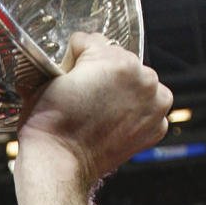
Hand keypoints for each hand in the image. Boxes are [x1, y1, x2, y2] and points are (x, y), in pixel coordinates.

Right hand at [16, 33, 171, 190]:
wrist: (57, 162)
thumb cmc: (49, 125)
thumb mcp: (50, 77)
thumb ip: (72, 59)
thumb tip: (76, 57)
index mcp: (117, 60)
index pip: (93, 42)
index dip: (75, 57)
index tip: (67, 72)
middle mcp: (143, 79)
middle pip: (120, 61)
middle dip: (101, 74)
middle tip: (82, 95)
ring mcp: (153, 105)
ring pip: (137, 83)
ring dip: (122, 91)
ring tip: (98, 109)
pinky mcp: (156, 127)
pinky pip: (146, 108)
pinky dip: (133, 113)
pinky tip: (112, 123)